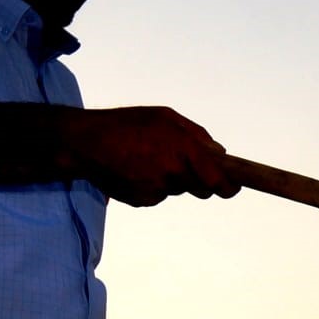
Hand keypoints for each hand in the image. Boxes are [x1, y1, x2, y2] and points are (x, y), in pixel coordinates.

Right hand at [67, 106, 241, 206]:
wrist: (85, 143)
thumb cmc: (128, 124)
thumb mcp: (166, 117)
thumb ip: (197, 135)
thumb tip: (220, 153)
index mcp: (184, 150)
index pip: (218, 181)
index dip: (229, 187)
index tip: (233, 186)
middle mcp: (173, 173)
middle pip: (202, 189)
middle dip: (199, 180)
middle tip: (182, 163)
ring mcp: (158, 190)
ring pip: (178, 189)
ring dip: (172, 178)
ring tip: (148, 158)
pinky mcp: (143, 200)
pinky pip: (158, 195)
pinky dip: (152, 184)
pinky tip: (135, 168)